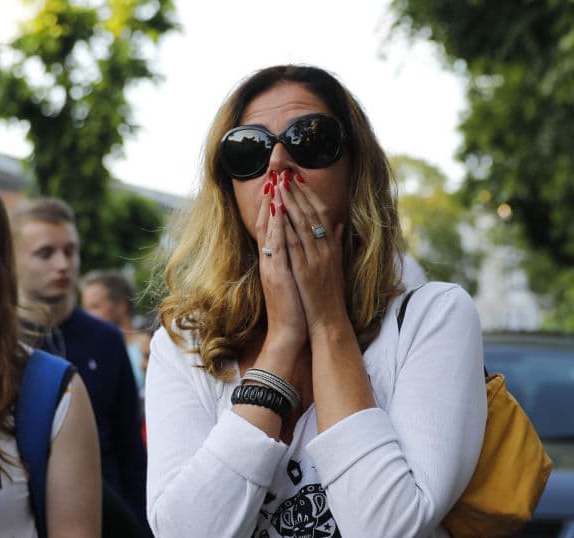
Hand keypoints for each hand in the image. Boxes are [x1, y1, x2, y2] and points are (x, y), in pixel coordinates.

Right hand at [257, 174, 308, 353]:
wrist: (288, 332)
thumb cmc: (295, 304)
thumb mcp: (296, 275)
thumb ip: (298, 255)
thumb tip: (308, 238)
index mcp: (274, 257)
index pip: (271, 222)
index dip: (274, 198)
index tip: (278, 175)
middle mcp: (269, 258)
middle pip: (266, 219)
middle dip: (270, 194)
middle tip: (272, 168)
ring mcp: (271, 265)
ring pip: (269, 230)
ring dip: (271, 204)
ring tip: (274, 180)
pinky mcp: (277, 275)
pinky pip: (275, 247)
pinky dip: (276, 228)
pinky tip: (278, 212)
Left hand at [274, 170, 349, 335]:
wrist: (329, 322)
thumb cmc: (330, 296)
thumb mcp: (336, 266)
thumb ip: (337, 244)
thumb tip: (338, 227)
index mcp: (332, 247)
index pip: (322, 213)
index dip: (310, 193)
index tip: (299, 176)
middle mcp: (326, 249)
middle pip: (312, 212)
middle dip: (298, 190)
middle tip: (286, 170)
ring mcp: (316, 259)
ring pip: (303, 224)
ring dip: (290, 201)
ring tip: (279, 182)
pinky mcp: (305, 271)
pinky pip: (294, 243)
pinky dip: (286, 226)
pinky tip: (278, 212)